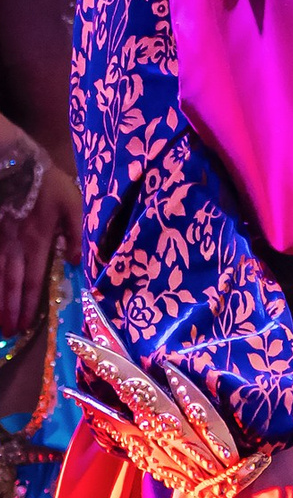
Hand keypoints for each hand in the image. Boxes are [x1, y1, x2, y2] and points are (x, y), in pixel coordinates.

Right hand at [0, 156, 75, 336]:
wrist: (14, 165)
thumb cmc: (47, 184)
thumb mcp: (73, 204)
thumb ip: (78, 233)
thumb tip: (78, 263)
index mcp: (38, 241)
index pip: (32, 279)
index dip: (29, 304)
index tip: (25, 325)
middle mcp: (15, 247)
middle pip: (11, 284)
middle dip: (9, 310)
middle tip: (8, 333)